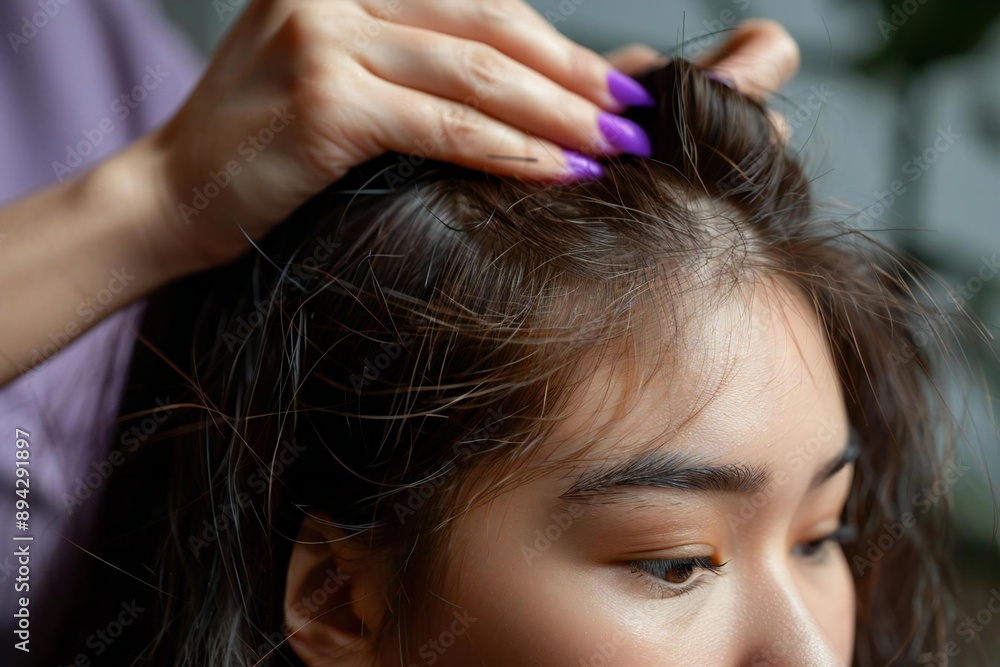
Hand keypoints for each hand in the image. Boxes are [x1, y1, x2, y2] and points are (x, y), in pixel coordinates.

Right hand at [144, 1, 799, 273]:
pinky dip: (510, 149)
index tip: (613, 86)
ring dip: (558, 115)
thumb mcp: (333, 79)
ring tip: (614, 149)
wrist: (168, 198)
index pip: (477, 3)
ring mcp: (325, 39)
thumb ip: (411, 65)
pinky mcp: (325, 101)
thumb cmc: (262, 152)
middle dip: (572, 77)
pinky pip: (443, 124)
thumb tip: (518, 90)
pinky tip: (559, 173)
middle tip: (630, 118)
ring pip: (476, 73)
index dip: (553, 45)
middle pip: (488, 27)